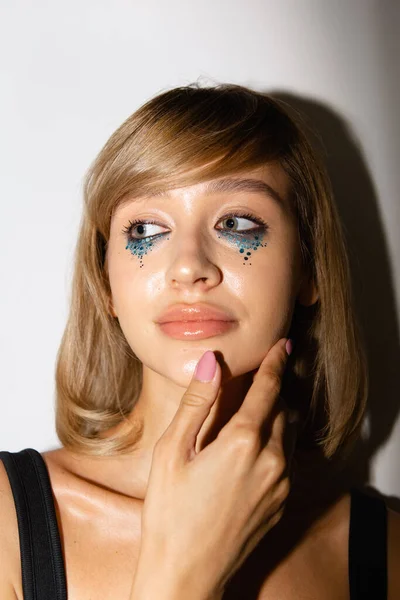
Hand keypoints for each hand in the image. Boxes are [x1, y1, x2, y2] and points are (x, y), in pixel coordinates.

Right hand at [134, 338, 296, 598]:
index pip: (269, 390)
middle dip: (274, 389)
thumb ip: (197, 403)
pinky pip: (287, 460)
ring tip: (257, 409)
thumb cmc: (170, 513)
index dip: (276, 363)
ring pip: (288, 434)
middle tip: (261, 376)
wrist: (186, 574)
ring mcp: (281, 484)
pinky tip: (253, 449)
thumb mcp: (172, 451)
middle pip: (283, 409)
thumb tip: (211, 362)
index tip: (283, 345)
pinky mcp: (282, 503)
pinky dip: (276, 443)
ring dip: (277, 416)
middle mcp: (272, 460)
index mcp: (243, 442)